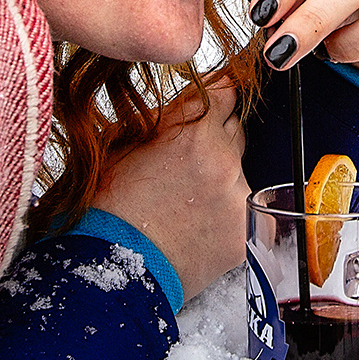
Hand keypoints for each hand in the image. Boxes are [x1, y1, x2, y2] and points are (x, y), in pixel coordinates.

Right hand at [91, 79, 248, 302]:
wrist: (111, 269)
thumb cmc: (108, 208)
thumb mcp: (124, 142)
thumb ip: (166, 115)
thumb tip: (190, 100)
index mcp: (192, 130)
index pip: (226, 91)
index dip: (215, 97)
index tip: (211, 106)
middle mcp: (222, 158)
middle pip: (235, 128)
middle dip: (215, 138)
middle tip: (186, 163)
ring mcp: (239, 194)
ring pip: (242, 169)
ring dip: (223, 176)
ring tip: (188, 200)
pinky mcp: (249, 227)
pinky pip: (250, 206)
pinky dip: (231, 210)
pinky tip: (203, 222)